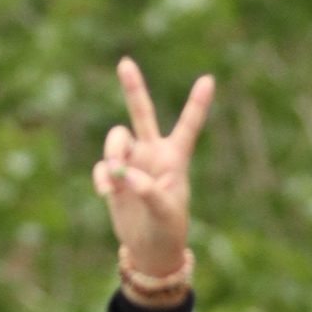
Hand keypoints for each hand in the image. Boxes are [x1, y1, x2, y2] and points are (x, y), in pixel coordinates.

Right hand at [92, 57, 214, 273]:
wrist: (149, 248)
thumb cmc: (167, 230)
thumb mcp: (165, 211)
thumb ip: (147, 189)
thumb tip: (123, 173)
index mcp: (175, 158)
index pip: (188, 126)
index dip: (197, 103)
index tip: (209, 79)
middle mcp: (152, 153)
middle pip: (141, 114)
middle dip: (133, 88)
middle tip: (125, 62)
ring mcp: (131, 162)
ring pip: (116, 139)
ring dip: (113, 153)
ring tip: (116, 179)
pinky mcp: (113, 175)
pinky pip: (103, 166)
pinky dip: (102, 177)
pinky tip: (106, 193)